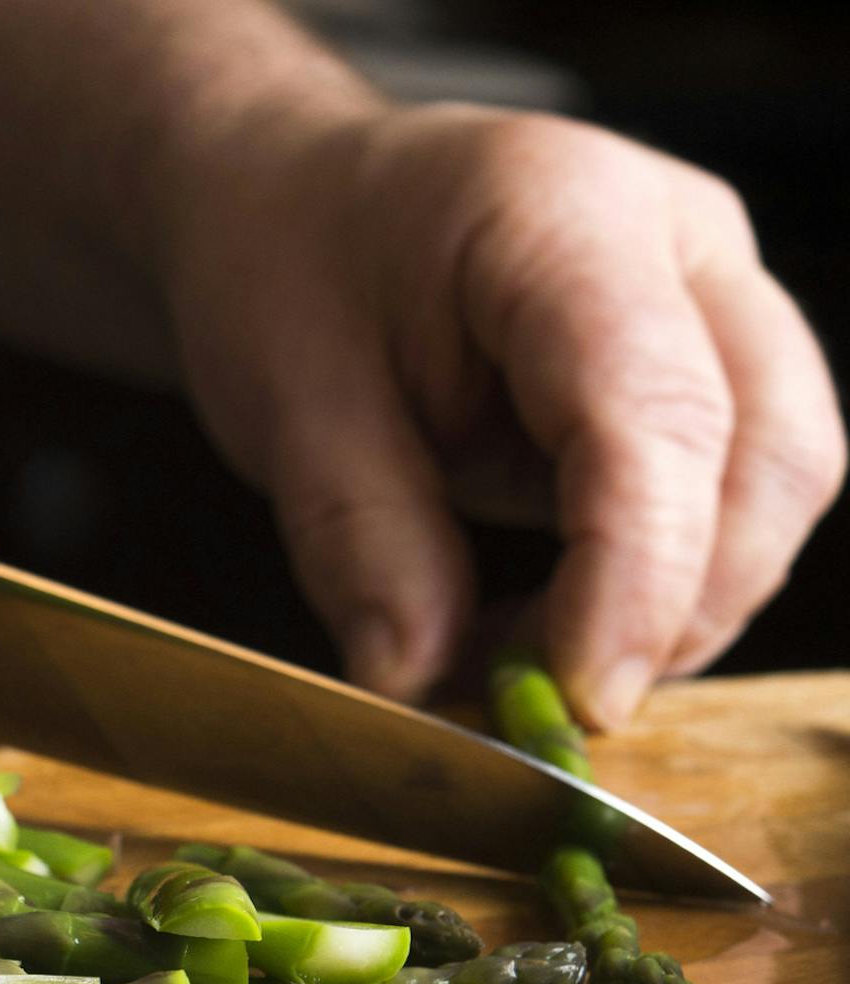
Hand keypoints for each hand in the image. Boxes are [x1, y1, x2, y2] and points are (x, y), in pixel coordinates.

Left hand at [160, 101, 844, 725]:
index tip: (583, 701)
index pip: (658, 414)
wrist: (287, 202)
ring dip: (666, 613)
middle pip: (770, 455)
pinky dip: (644, 592)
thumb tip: (422, 682)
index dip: (638, 578)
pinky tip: (533, 631)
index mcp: (565, 217)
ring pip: (771, 486)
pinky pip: (722, 499)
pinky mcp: (698, 365)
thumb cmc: (285, 267)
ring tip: (507, 664)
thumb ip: (361, 542)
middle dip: (676, 611)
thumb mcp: (284, 404)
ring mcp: (709, 298)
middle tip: (537, 707)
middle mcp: (679, 243)